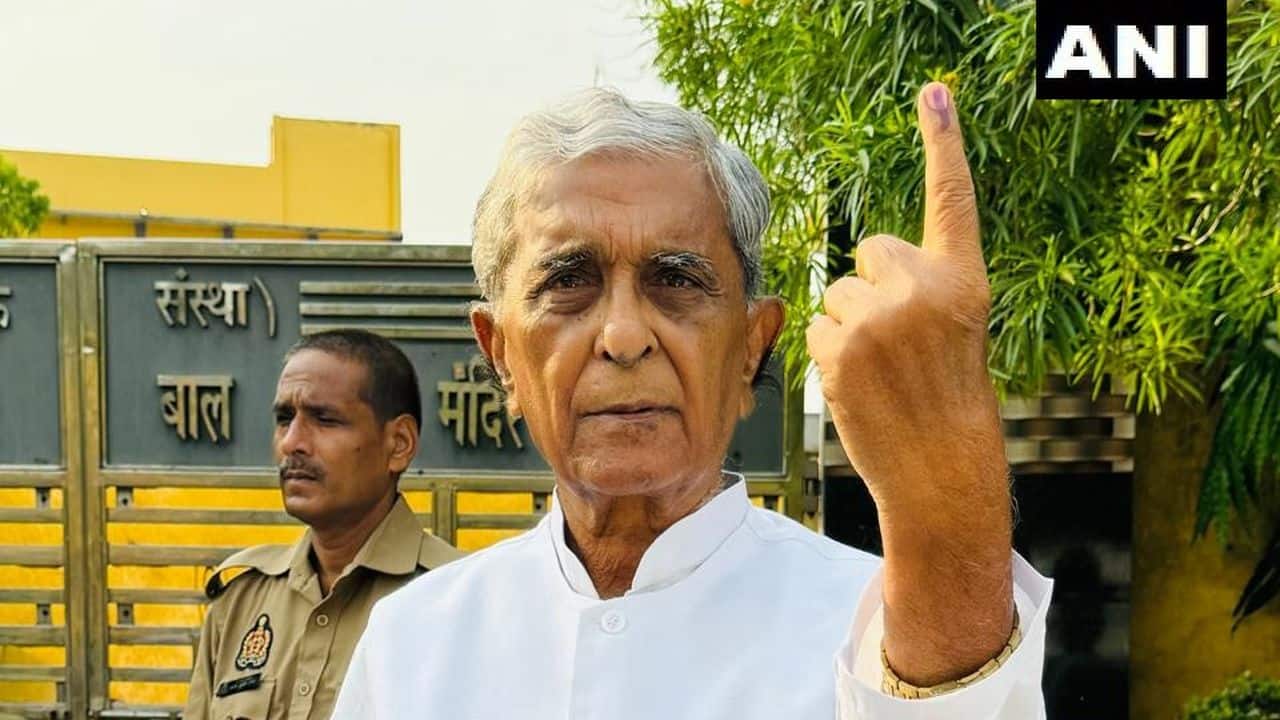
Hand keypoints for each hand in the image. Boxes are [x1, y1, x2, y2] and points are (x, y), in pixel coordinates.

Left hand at [806, 82, 1013, 684]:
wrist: (941, 465)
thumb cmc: (945, 398)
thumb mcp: (952, 331)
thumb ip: (918, 287)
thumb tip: (861, 261)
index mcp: (963, 279)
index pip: (952, 200)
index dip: (943, 143)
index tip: (935, 91)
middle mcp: (925, 287)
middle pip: (868, 253)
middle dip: (873, 290)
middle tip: (901, 346)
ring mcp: (882, 316)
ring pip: (837, 295)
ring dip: (850, 328)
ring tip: (883, 373)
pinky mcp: (844, 345)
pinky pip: (819, 329)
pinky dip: (832, 356)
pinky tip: (862, 386)